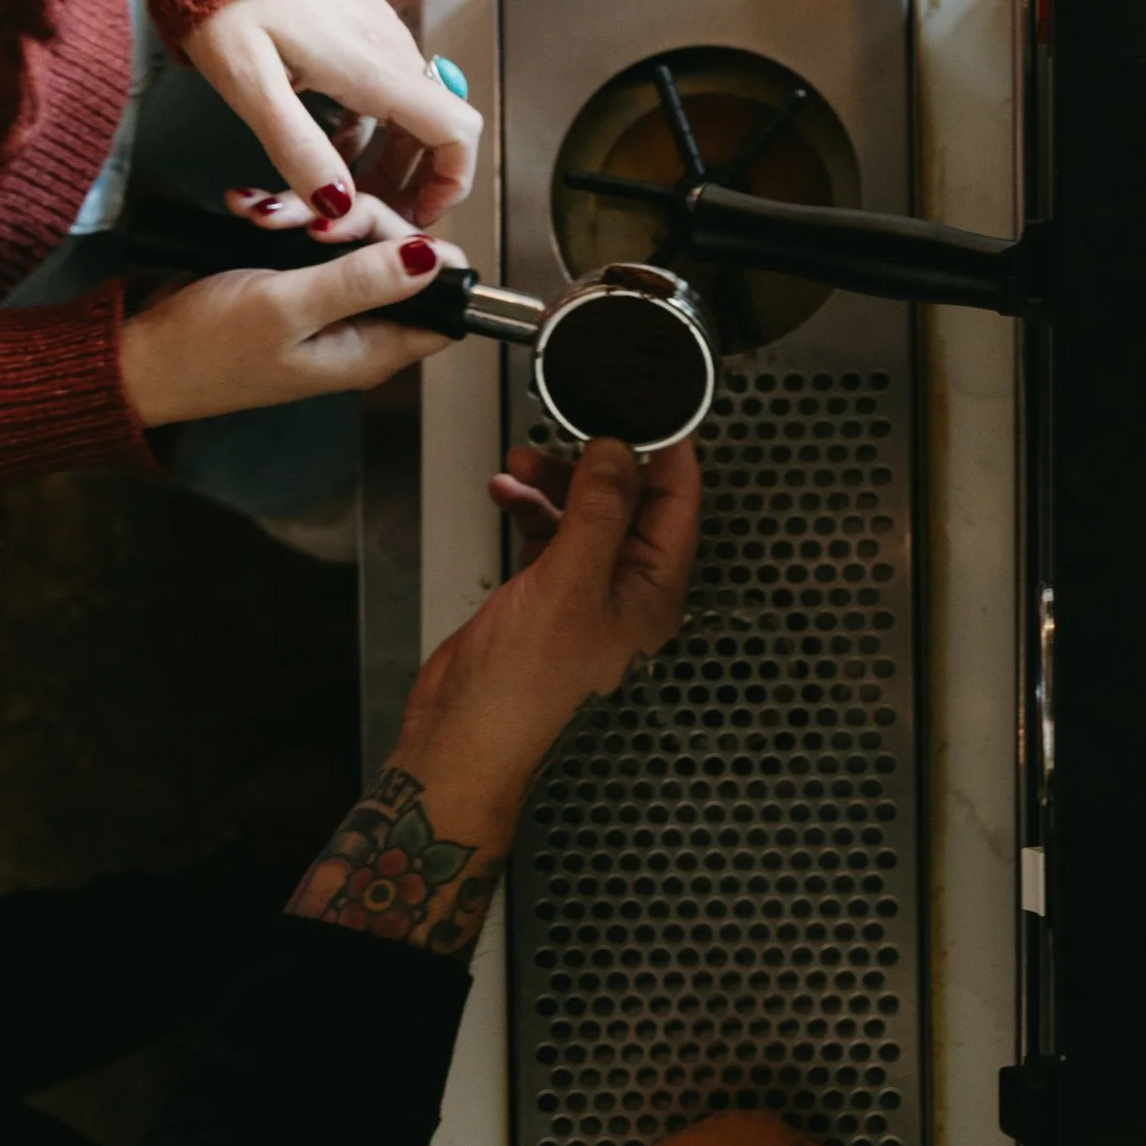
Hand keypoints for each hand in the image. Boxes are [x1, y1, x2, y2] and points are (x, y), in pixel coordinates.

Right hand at [119, 232, 457, 429]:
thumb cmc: (205, 350)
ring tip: (264, 218)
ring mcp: (327, 306)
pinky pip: (311, 238)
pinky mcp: (296, 283)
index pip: (440, 298)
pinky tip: (252, 215)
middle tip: (307, 222)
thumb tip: (430, 259)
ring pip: (352, 238)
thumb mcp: (287, 308)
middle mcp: (359, 329)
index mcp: (372, 349)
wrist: (142, 355)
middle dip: (353, 221)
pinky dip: (284, 219)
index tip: (370, 230)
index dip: (420, 253)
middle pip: (398, 255)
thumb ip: (361, 282)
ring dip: (308, 215)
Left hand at [188, 0, 480, 240]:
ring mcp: (376, 30)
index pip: (455, 131)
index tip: (418, 211)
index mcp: (371, 66)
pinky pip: (382, 84)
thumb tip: (337, 203)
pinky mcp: (357, 21)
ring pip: (407, 109)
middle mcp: (386, 46)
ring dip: (383, 155)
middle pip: (432, 129)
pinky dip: (368, 123)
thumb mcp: (250, 87)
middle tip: (364, 212)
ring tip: (336, 181)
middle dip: (407, 181)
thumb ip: (299, 148)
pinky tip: (327, 135)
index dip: (451, 182)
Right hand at [401, 437, 701, 838]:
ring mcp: (585, 596)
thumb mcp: (570, 581)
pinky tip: (508, 493)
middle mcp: (627, 593)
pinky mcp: (544, 600)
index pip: (679, 505)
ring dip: (556, 482)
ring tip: (524, 461)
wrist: (467, 737)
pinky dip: (530, 509)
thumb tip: (621, 452)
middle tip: (573, 427)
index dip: (668, 453)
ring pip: (584, 516)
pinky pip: (548, 538)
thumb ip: (600, 509)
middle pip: (630, 504)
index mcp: (655, 592)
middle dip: (598, 462)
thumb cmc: (525, 690)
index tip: (651, 408)